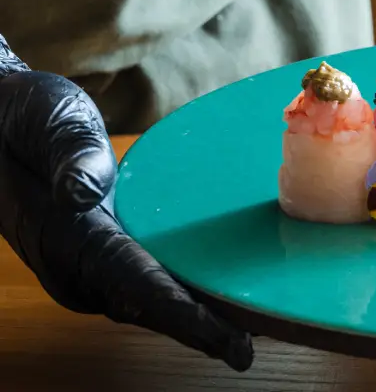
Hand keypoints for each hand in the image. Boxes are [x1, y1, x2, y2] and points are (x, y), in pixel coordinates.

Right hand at [0, 36, 253, 371]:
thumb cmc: (28, 118)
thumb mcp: (51, 121)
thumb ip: (70, 153)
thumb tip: (82, 190)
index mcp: (68, 236)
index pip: (138, 285)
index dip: (187, 317)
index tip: (232, 343)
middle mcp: (78, 263)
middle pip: (152, 306)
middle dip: (206, 328)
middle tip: (260, 344)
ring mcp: (88, 264)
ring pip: (151, 300)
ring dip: (200, 315)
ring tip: (257, 326)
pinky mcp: (100, 255)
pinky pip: (147, 282)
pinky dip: (185, 294)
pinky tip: (225, 293)